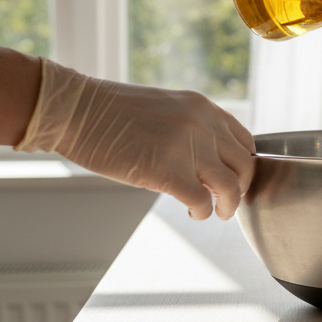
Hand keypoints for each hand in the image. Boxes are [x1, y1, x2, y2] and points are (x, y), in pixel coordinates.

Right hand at [17, 59, 254, 219]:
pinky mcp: (169, 172)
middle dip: (240, 189)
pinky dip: (202, 213)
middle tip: (227, 201)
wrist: (76, 110)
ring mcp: (188, 148)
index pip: (245, 141)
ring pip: (231, 188)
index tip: (236, 179)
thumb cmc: (111, 112)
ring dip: (227, 206)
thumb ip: (193, 129)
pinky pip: (202, 202)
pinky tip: (192, 213)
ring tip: (215, 212)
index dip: (243, 166)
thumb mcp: (167, 109)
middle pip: (245, 166)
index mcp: (204, 107)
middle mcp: (203, 125)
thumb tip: (208, 163)